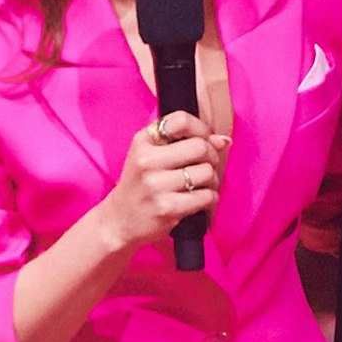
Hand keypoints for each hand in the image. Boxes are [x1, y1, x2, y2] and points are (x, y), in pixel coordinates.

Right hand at [97, 111, 229, 250]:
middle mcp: (147, 160)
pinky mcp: (167, 208)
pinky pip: (207, 196)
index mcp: (143, 141)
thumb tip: (223, 140)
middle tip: (206, 165)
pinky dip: (210, 198)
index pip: (181, 120)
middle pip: (200, 146)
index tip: (205, 139)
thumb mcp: (149, 155)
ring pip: (207, 172)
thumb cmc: (140, 186)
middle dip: (212, 156)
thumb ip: (183, 142)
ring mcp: (156, 185)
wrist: (119, 221)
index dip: (202, 129)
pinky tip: (199, 200)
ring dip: (212, 180)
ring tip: (201, 185)